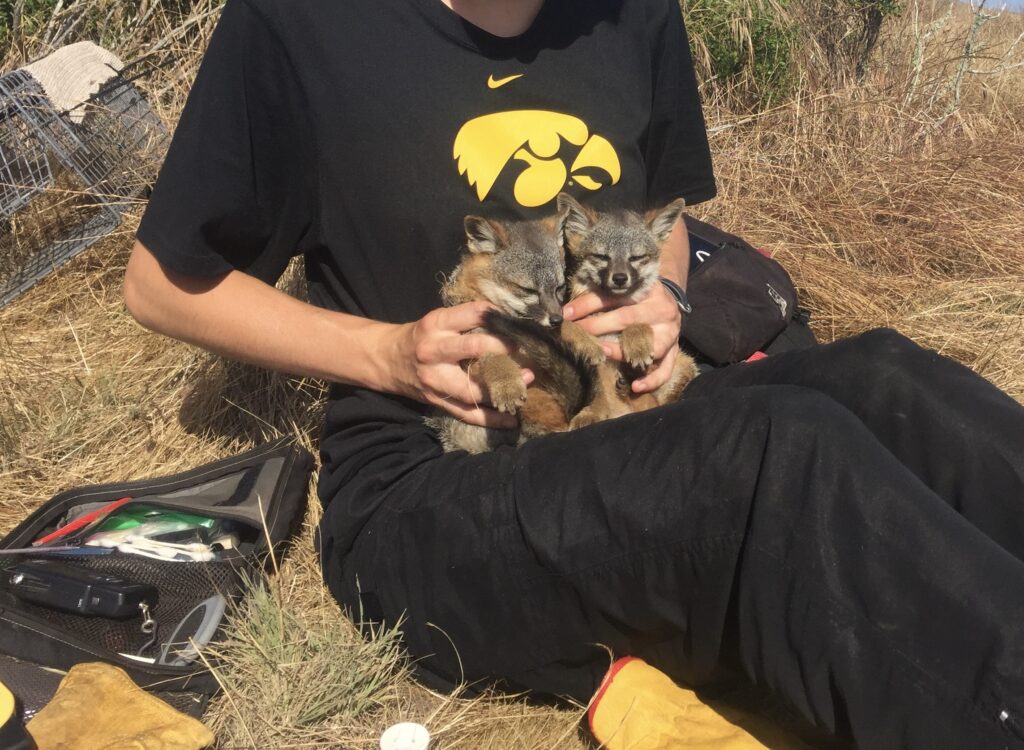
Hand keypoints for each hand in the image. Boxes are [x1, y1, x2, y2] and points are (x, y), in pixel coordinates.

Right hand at [387, 301, 532, 426]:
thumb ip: (468, 320)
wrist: (387, 359)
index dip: (499, 316)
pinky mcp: (437, 401)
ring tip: (525, 381)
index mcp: (436, 325)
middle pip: (475, 348)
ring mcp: (435, 380)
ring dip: (503, 386)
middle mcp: (434, 351)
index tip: (517, 321)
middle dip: (505, 349)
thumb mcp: (438, 320)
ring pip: (473, 388)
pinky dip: (491, 419)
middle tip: (526, 349)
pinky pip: (467, 414)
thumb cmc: (421, 336)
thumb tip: (509, 321)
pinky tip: (512, 419)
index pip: (473, 314)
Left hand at [563, 283, 681, 393]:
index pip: (614, 295)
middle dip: (598, 326)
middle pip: (628, 318)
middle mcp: (661, 309)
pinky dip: (652, 380)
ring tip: (602, 352)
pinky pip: (666, 368)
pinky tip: (635, 387)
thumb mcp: (626, 290)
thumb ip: (603, 297)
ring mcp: (670, 332)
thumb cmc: (640, 298)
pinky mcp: (674, 351)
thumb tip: (569, 310)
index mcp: (647, 290)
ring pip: (649, 345)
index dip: (588, 303)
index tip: (567, 313)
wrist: (671, 304)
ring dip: (622, 351)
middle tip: (577, 333)